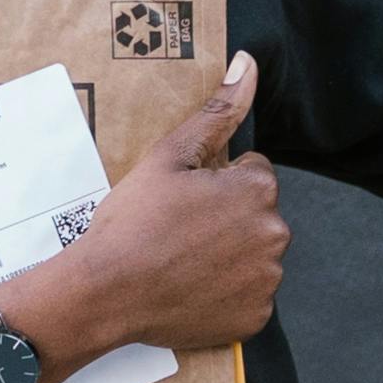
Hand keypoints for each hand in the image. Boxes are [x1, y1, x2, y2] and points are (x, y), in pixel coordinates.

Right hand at [30, 55, 282, 353]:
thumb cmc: (134, 221)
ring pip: (254, 256)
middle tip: (180, 231)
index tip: (185, 200)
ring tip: (183, 261)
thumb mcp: (169, 156)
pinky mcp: (257, 317)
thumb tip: (249, 64)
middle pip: (257, 215)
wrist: (107, 292)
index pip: (253, 174)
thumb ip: (217, 112)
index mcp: (258, 188)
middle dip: (228, 218)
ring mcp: (268, 280)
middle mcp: (275, 233)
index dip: (217, 183)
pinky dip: (227, 294)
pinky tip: (193, 289)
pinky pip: (249, 297)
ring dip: (229, 256)